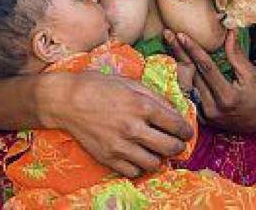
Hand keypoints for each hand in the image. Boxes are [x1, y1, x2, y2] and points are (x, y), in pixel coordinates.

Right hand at [39, 70, 193, 177]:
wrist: (68, 101)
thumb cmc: (101, 86)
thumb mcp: (132, 83)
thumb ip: (155, 97)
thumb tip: (174, 110)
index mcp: (143, 106)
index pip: (176, 125)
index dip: (186, 130)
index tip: (188, 133)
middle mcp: (134, 128)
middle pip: (169, 147)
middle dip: (179, 147)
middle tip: (179, 144)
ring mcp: (120, 146)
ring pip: (153, 163)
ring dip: (160, 159)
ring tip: (159, 152)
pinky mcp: (107, 158)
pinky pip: (133, 172)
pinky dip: (140, 167)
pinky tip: (139, 157)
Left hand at [164, 29, 255, 133]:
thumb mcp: (251, 74)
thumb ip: (237, 54)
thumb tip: (230, 30)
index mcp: (227, 97)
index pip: (206, 68)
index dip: (194, 50)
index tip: (182, 34)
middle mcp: (212, 108)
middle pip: (191, 74)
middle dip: (179, 52)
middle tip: (167, 34)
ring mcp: (205, 116)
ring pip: (185, 85)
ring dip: (176, 63)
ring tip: (168, 44)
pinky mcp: (201, 119)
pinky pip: (187, 95)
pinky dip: (180, 78)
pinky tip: (173, 63)